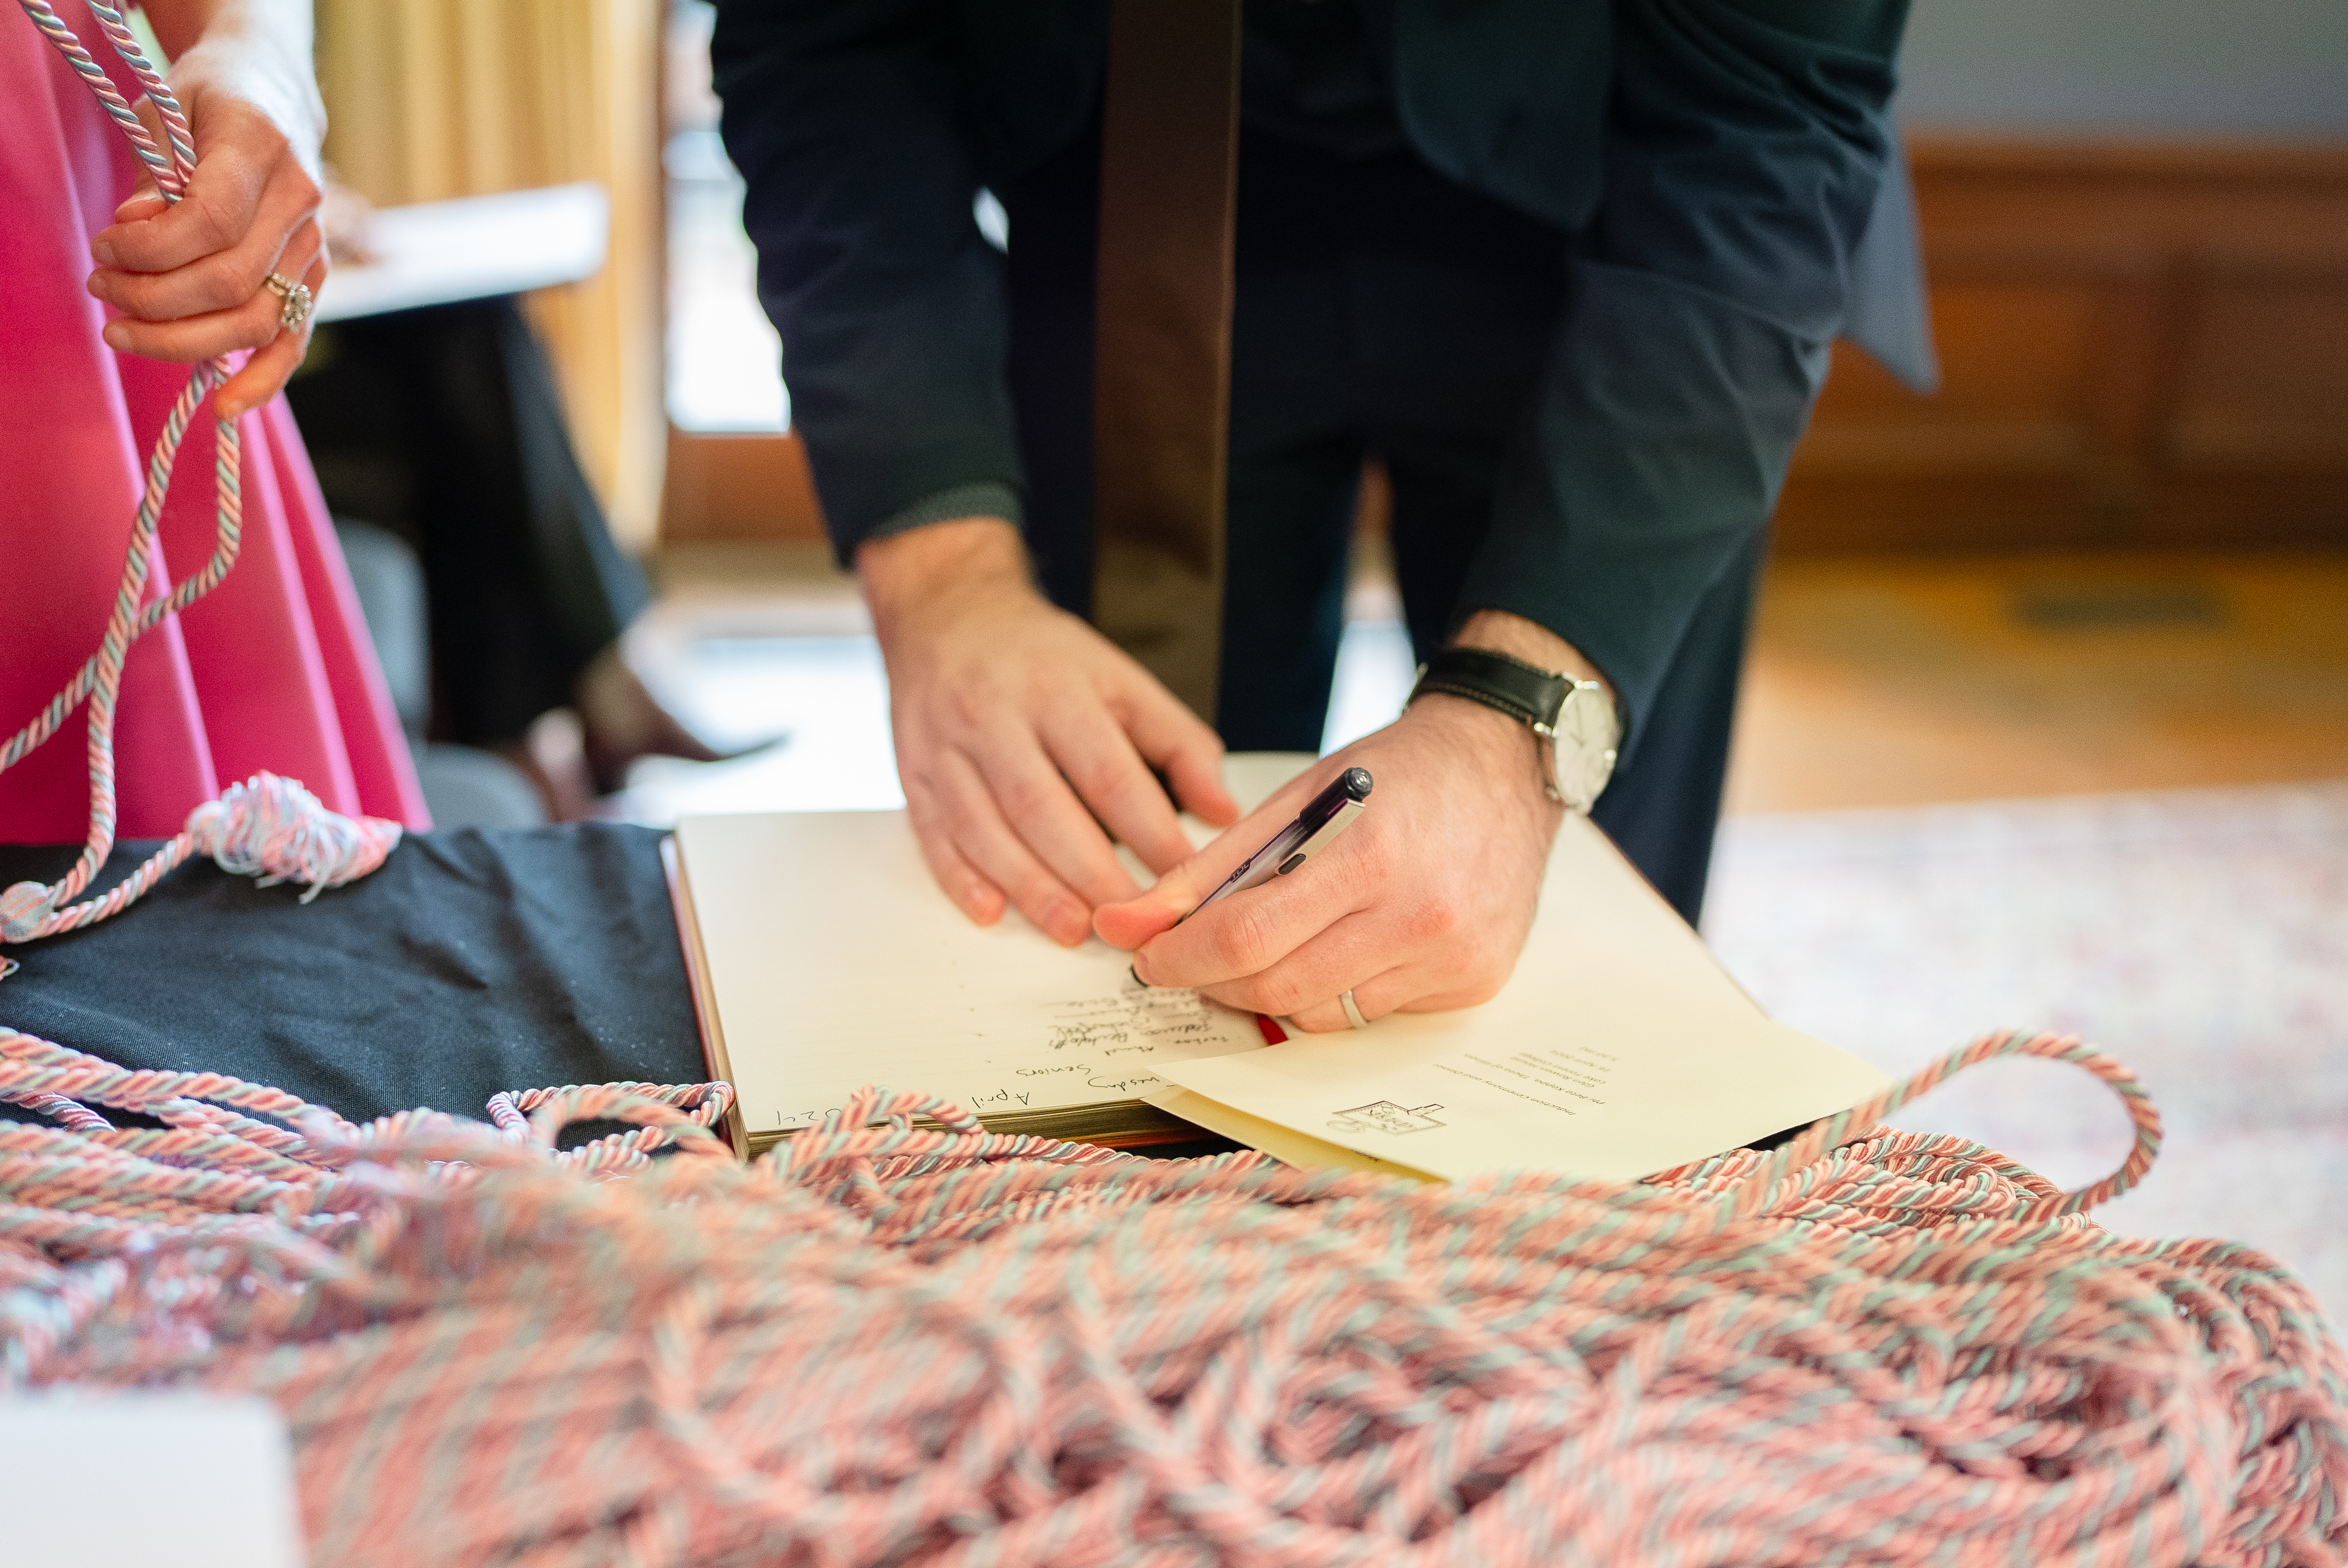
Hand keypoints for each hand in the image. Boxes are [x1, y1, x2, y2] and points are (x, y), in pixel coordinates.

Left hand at [83, 4, 328, 420]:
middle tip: (102, 292)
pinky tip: (228, 407)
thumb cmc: (206, 103)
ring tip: (125, 332)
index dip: (150, 248)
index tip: (104, 246)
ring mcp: (315, 244)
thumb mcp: (166, 114)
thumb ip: (154, 177)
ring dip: (184, 340)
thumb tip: (135, 229)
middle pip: (231, 281)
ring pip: (257, 320)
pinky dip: (263, 379)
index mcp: (262, 147)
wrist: (272, 95)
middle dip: (154, 300)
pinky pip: (293, 339)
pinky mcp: (314, 277)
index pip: (211, 222)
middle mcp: (301, 200)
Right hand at [862, 518, 1239, 944]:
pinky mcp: (911, 772)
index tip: (1180, 876)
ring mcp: (946, 746)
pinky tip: (992, 912)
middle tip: (1127, 920)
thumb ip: (1178, 743)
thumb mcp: (1120, 679)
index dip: (1147, 830)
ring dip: (1029, 887)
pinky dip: (960, 879)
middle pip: (1042, 806)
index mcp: (1057, 689)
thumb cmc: (1043, 657)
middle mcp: (995, 715)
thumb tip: (1222, 812)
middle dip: (1088, 872)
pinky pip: (932, 833)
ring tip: (1072, 929)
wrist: (947, 614)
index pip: (1108, 772)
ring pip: (984, 828)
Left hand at [1095, 611, 1605, 1031]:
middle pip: (1280, 987)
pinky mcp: (1474, 982)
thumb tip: (1126, 923)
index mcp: (1370, 855)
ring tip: (1273, 943)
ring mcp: (1453, 957)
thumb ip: (1210, 868)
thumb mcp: (1297, 799)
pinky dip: (1338, 991)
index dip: (1182, 956)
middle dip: (1216, 982)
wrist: (1505, 767)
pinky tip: (1345, 945)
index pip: (1248, 936)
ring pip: (1323, 1014)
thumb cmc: (1397, 774)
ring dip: (1276, 991)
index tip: (1147, 955)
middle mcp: (1420, 915)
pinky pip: (1373, 1014)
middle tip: (1191, 959)